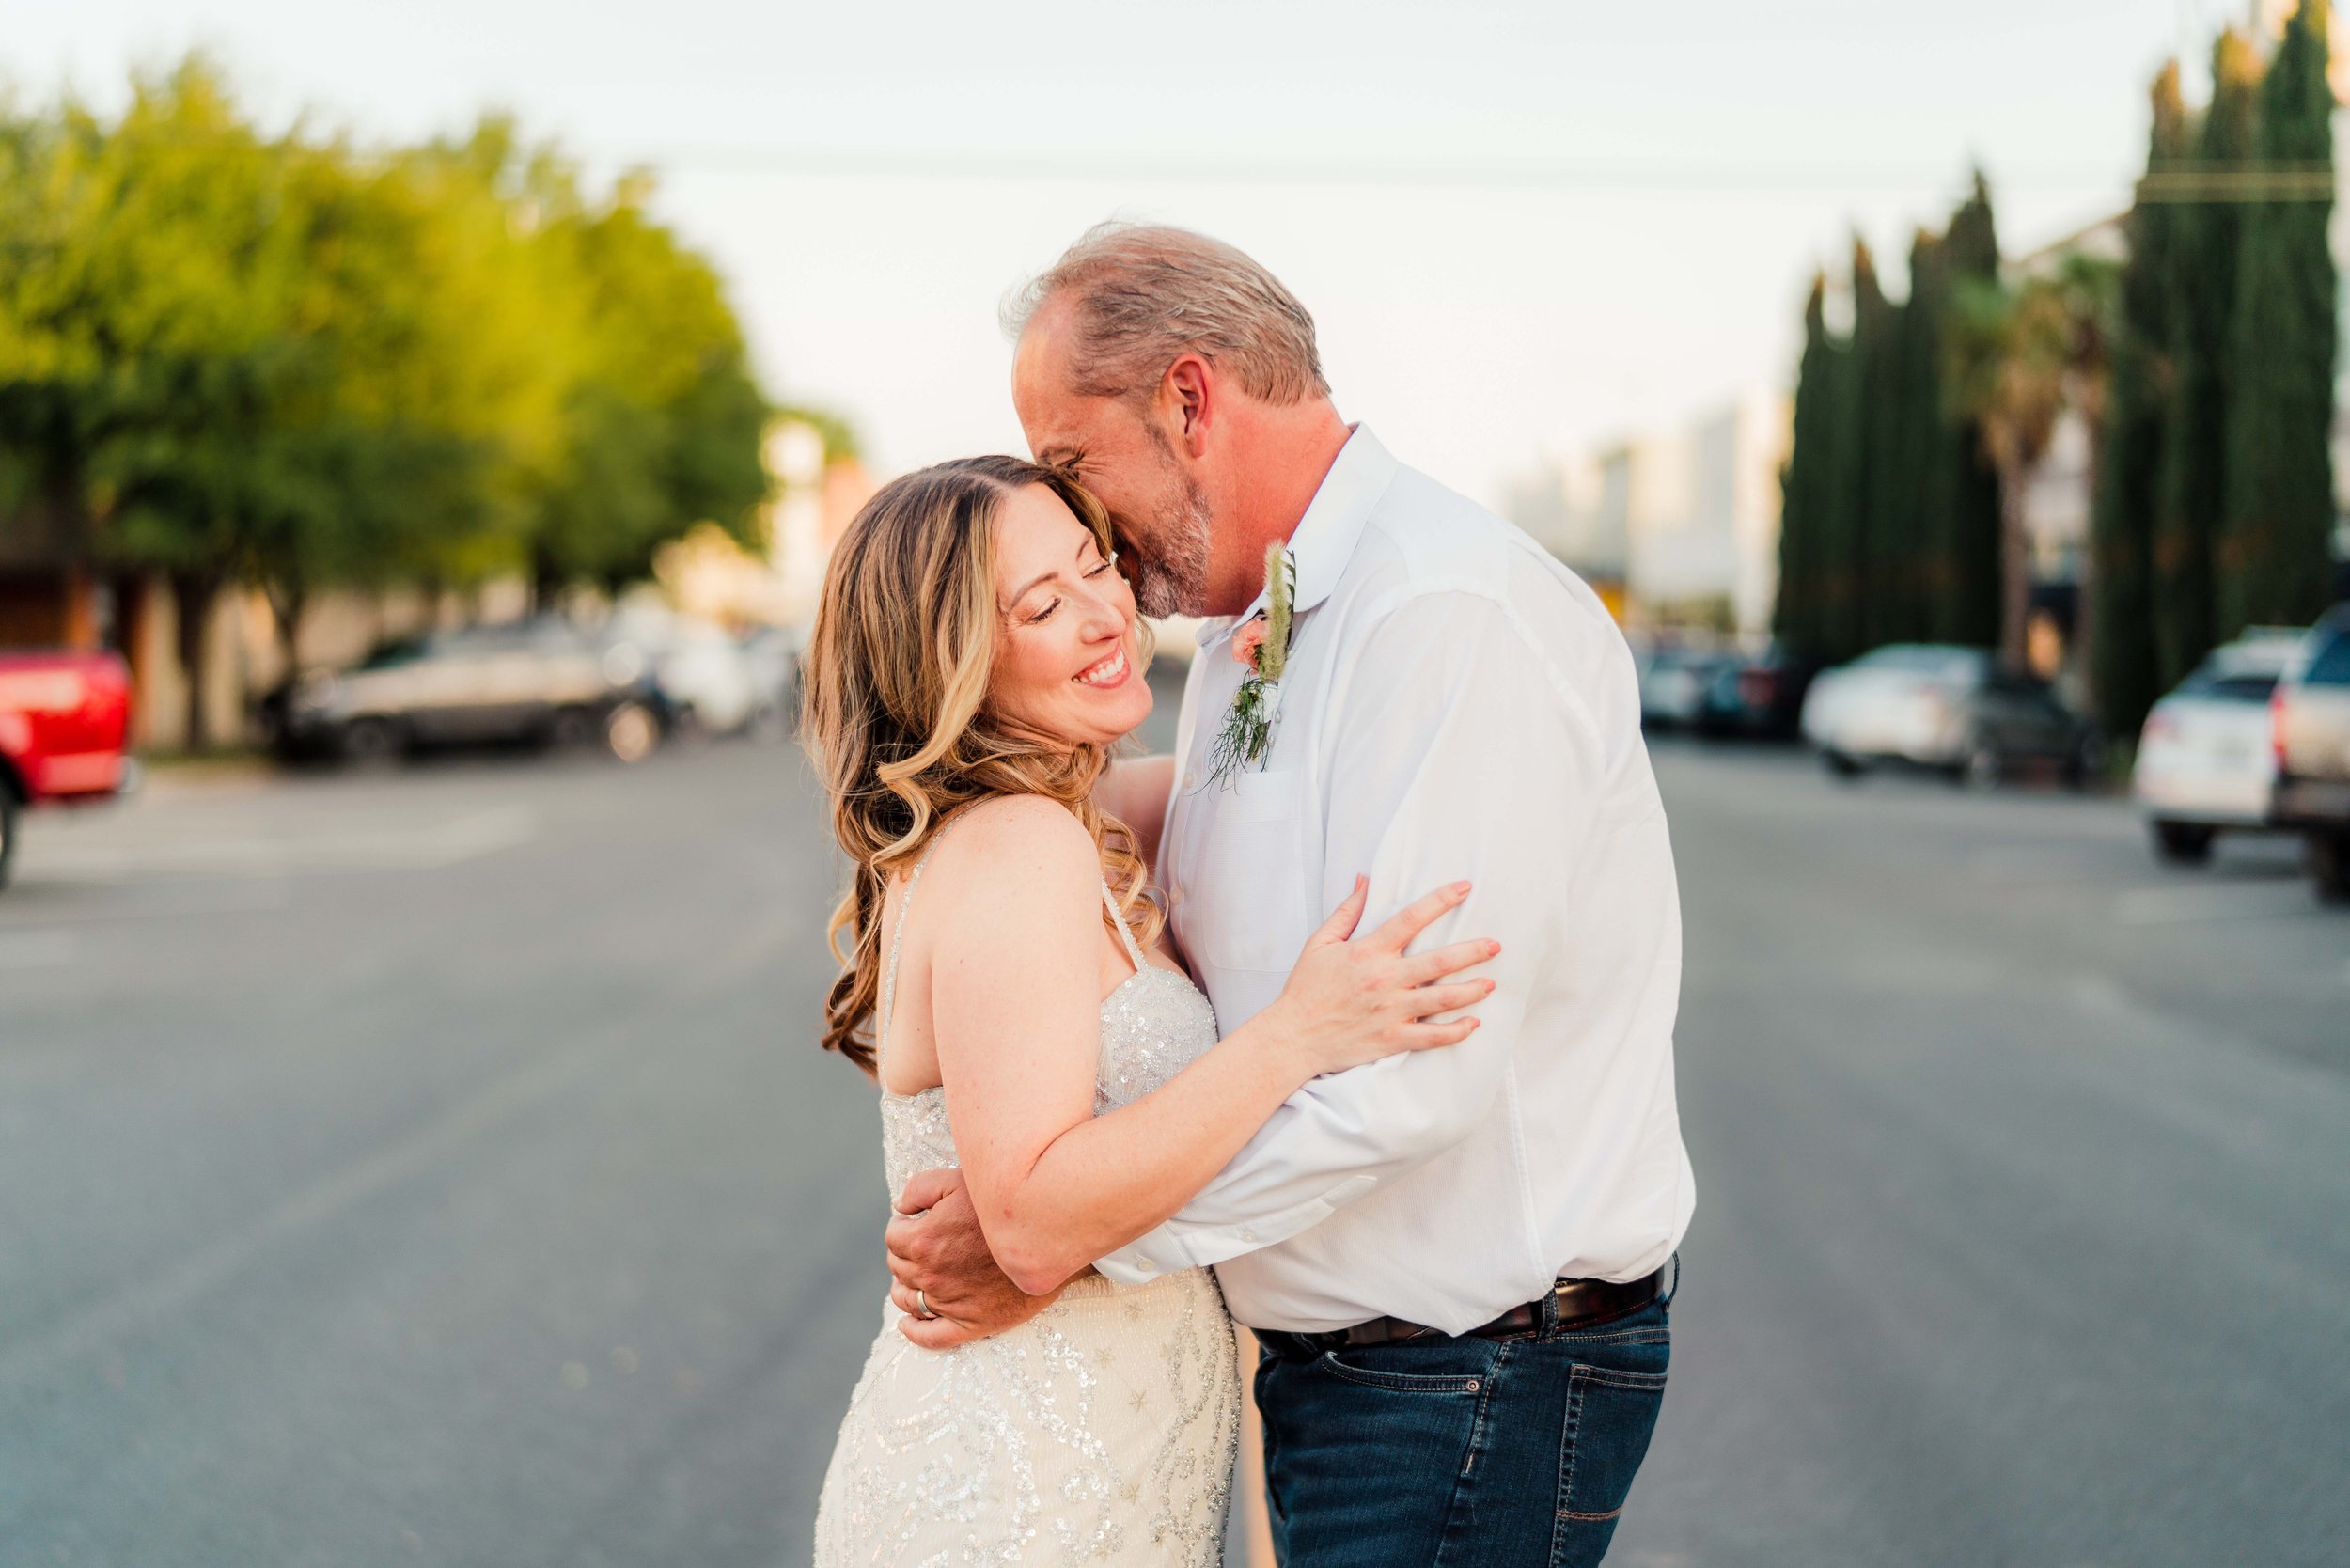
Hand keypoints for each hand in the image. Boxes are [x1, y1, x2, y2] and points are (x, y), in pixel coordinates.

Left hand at [885, 1167, 1061, 1348]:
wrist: (1051, 1232)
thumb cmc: (1004, 1203)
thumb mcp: (958, 1179)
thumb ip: (919, 1188)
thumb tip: (899, 1208)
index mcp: (924, 1241)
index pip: (893, 1238)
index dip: (901, 1227)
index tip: (912, 1223)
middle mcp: (932, 1275)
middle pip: (898, 1269)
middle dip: (904, 1255)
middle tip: (918, 1247)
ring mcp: (951, 1303)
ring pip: (908, 1301)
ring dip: (904, 1289)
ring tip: (912, 1280)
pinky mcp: (973, 1323)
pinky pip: (933, 1337)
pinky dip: (915, 1332)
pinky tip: (908, 1324)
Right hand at [1259, 877, 1497, 1077]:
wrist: (1293, 1037)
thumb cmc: (1306, 989)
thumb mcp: (1320, 943)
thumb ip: (1347, 911)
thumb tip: (1364, 879)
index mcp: (1368, 951)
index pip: (1411, 919)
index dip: (1441, 900)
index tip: (1465, 888)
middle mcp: (1385, 979)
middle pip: (1439, 961)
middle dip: (1472, 951)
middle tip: (1495, 945)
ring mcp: (1391, 1011)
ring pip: (1443, 999)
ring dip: (1471, 990)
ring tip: (1490, 983)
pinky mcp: (1392, 1039)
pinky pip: (1432, 1036)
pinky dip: (1456, 1031)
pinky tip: (1472, 1023)